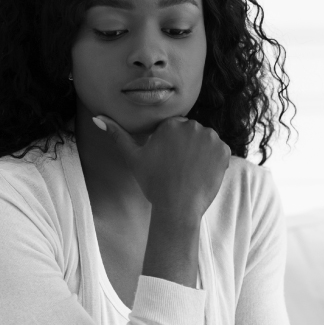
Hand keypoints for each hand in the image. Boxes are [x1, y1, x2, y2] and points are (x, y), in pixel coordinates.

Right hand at [94, 114, 230, 218]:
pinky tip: (203, 173)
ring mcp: (211, 138)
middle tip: (180, 169)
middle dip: (188, 148)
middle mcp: (193, 126)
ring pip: (206, 142)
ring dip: (202, 153)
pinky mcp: (224, 151)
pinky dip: (214, 161)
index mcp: (172, 124)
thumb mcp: (133, 157)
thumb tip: (97, 117)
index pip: (176, 129)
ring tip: (191, 171)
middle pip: (192, 134)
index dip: (172, 146)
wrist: (178, 206)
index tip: (170, 162)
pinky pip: (220, 152)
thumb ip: (117, 135)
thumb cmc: (154, 183)